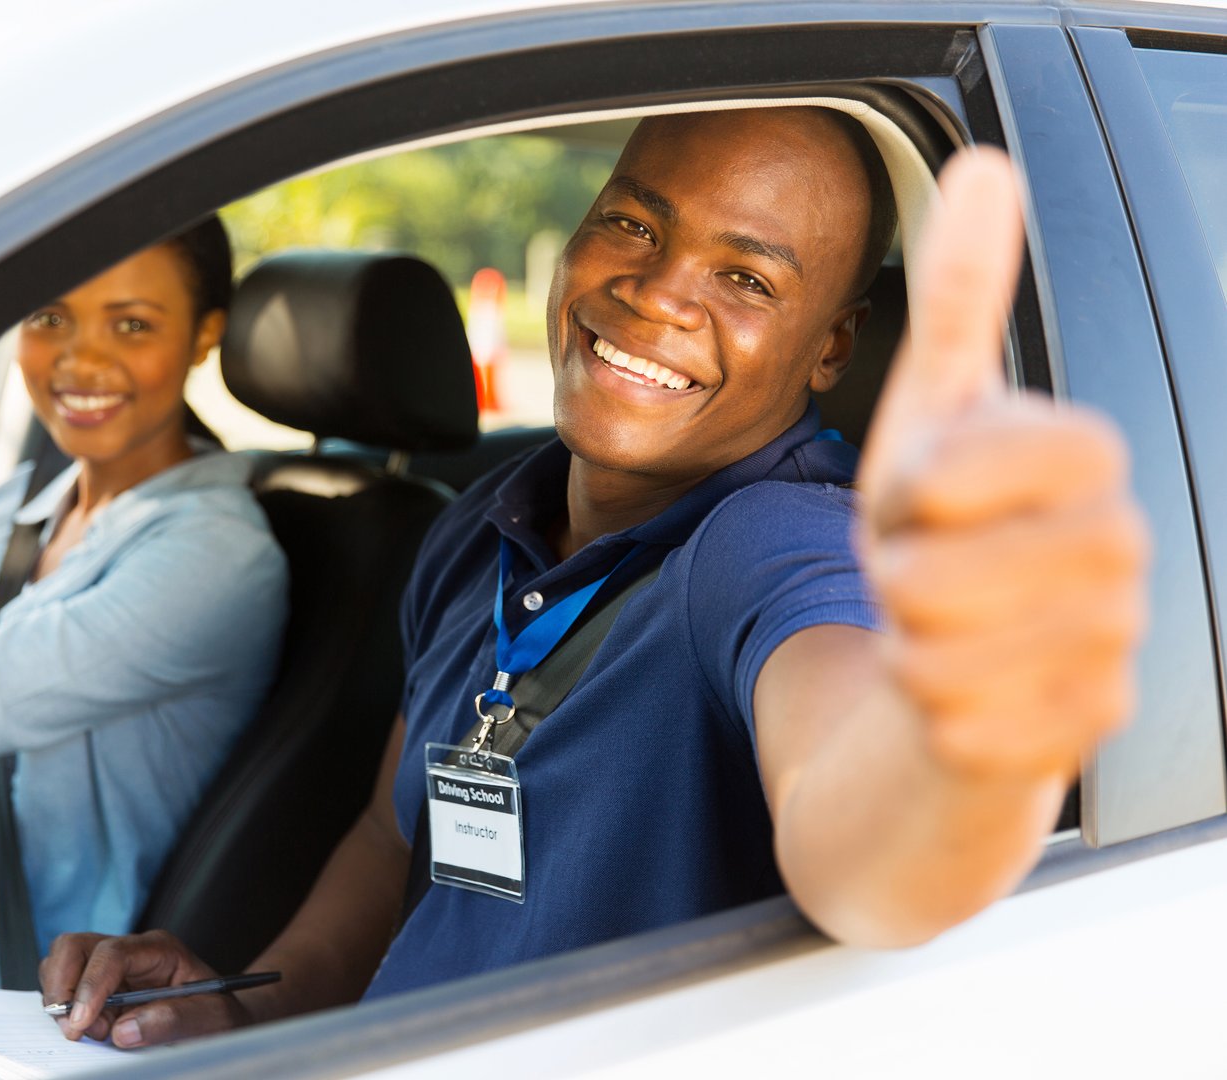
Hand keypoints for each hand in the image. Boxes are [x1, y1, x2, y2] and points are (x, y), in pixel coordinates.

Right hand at [40, 930, 254, 1047]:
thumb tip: (125, 1031)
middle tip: (75, 1028)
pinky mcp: (98, 986)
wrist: (222, 1017)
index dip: (91, 986)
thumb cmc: (220, 1012)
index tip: (82, 1022)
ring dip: (64, 1001)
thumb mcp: (214, 1018)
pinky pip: (65, 989)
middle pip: (74, 947)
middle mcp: (130, 951)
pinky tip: (94, 1029)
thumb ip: (176, 1020)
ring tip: (95, 1030)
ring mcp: (110, 967)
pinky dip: (67, 1011)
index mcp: (160, 949)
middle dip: (63, 987)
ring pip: (61, 964)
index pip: (112, 953)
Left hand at [855, 147, 1149, 780]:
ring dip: (906, 648)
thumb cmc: (940, 527)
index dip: (934, 484)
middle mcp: (1120, 547)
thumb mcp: (931, 411)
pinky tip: (964, 695)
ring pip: (939, 663)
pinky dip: (930, 715)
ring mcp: (1113, 644)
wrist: (954, 654)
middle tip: (920, 572)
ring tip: (939, 629)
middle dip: (894, 580)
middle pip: (937, 581)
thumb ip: (961, 298)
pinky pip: (957, 730)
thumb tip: (987, 166)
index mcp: (1085, 458)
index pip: (998, 462)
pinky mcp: (1086, 730)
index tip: (924, 493)